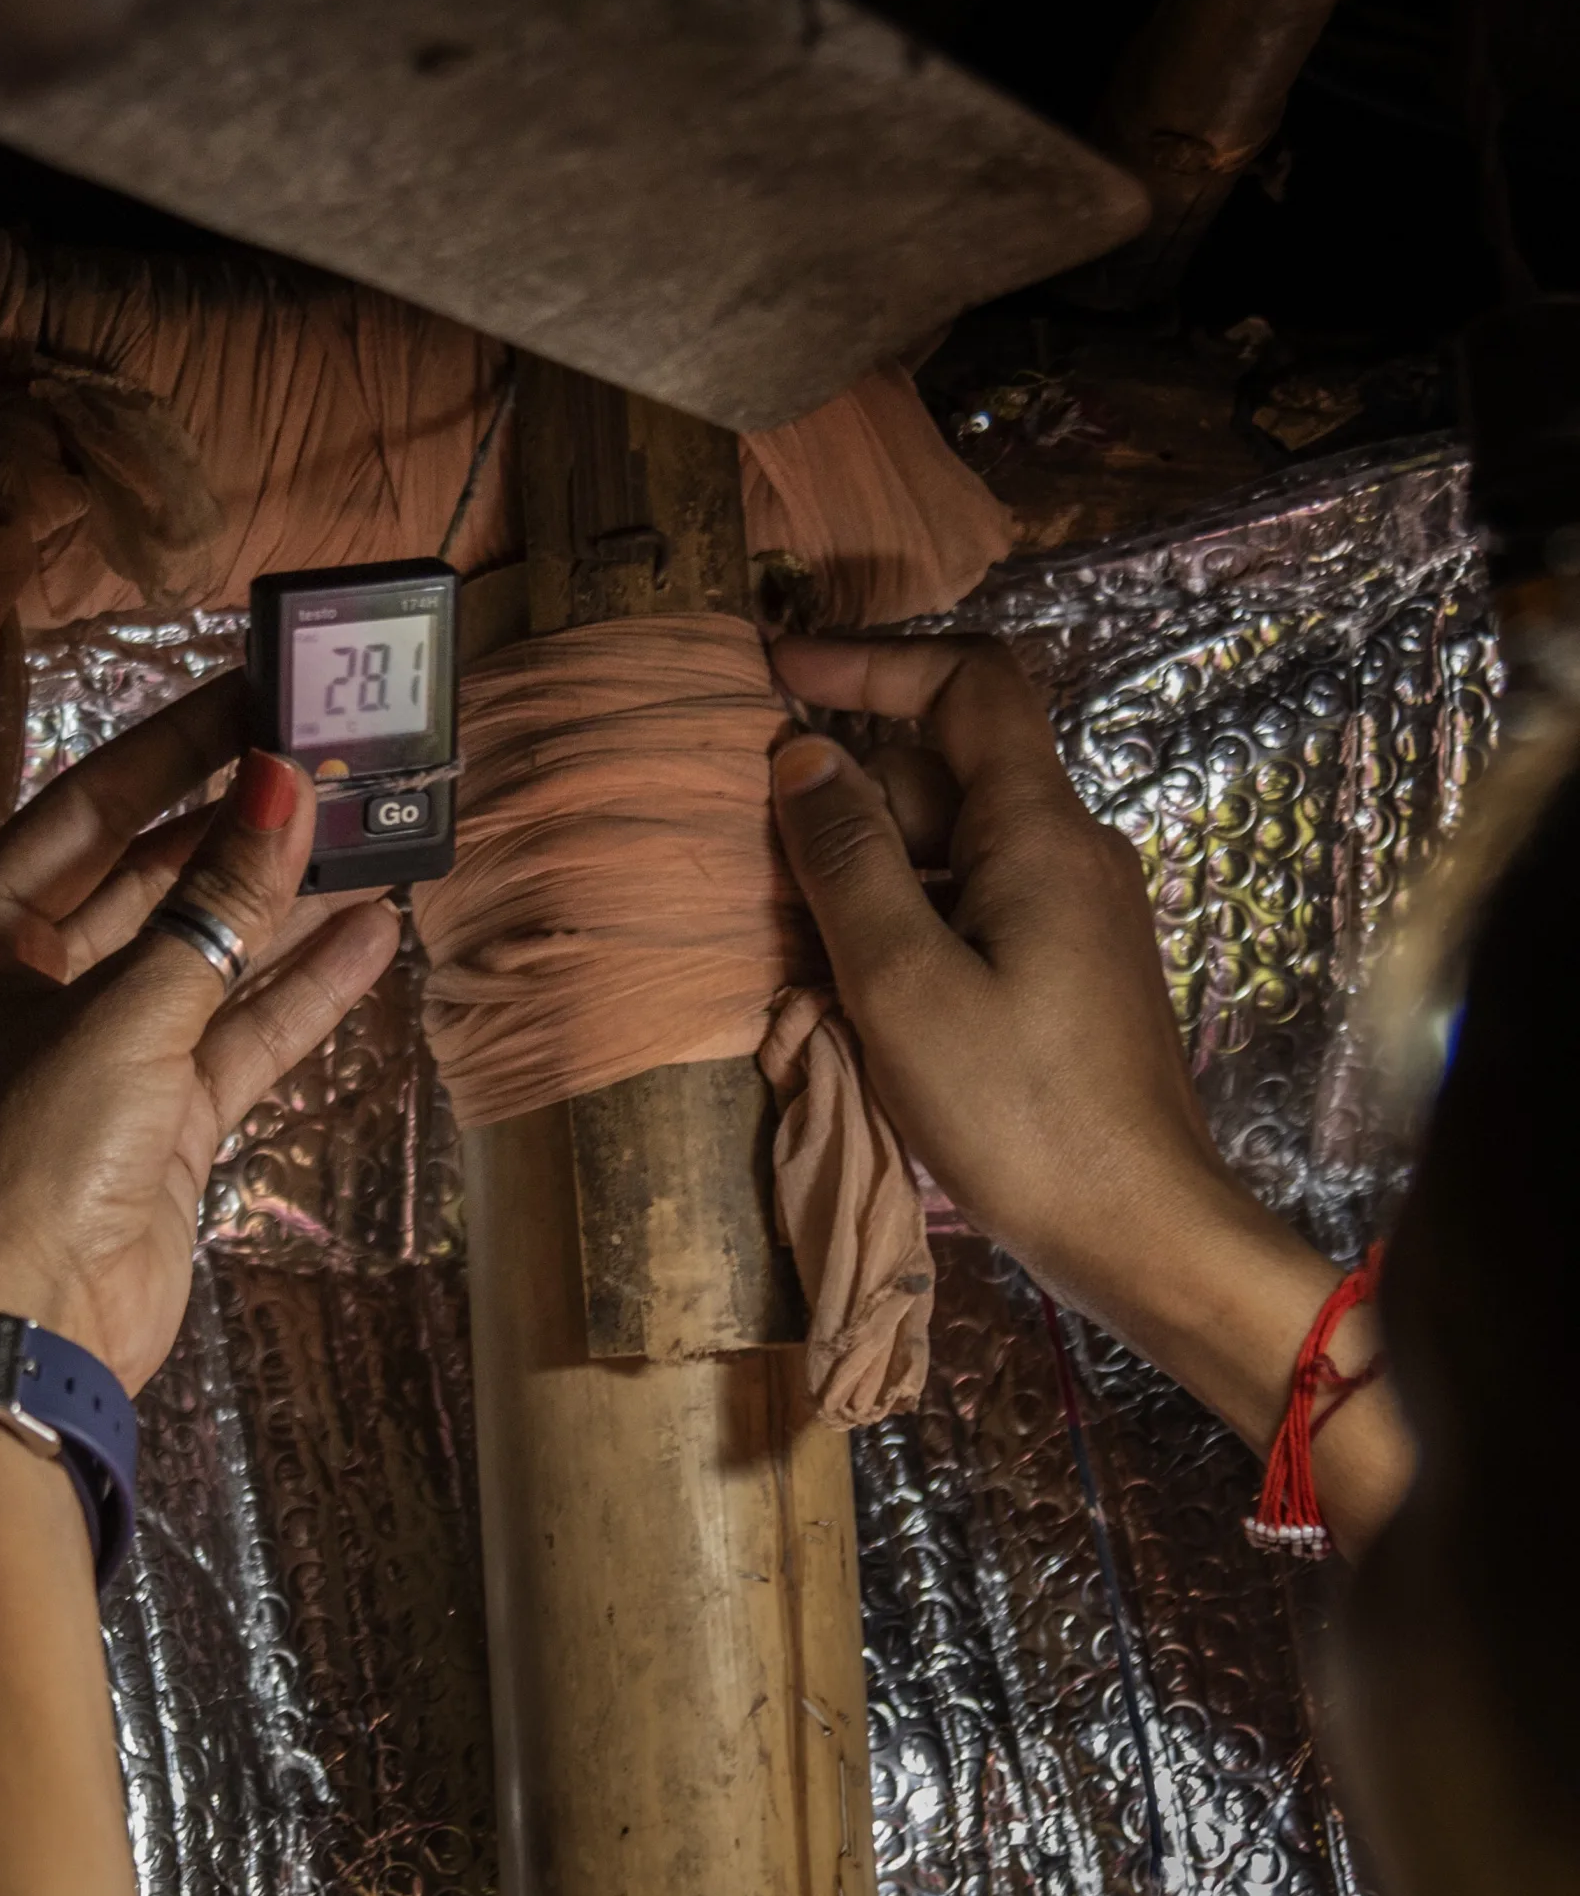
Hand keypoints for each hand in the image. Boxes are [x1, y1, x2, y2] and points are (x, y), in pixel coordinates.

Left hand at [0, 669, 400, 1392]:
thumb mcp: (128, 1010)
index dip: (169, 751)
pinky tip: (372, 936)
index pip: (83, 812)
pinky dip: (300, 990)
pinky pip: (239, 1033)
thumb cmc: (36, 1154)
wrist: (32, 1336)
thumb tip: (283, 782)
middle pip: (150, 879)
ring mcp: (105, 1055)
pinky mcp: (164, 1120)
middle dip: (239, 829)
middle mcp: (33, 987)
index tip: (251, 695)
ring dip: (283, 906)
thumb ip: (214, 902)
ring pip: (206, 956)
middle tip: (329, 764)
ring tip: (371, 838)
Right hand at [766, 634, 1232, 1308]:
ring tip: (788, 937)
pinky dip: (900, 920)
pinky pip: (969, 907)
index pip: (967, 684)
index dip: (870, 663)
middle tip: (755, 853)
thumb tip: (800, 755)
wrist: (1140, 1233)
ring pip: (950, 848)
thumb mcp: (902, 981)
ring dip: (864, 871)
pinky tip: (848, 987)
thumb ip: (847, 860)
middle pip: (944, 773)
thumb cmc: (1020, 1111)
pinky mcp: (1064, 973)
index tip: (777, 673)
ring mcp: (1072, 915)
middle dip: (846, 795)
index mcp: (1039, 831)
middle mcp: (1067, 852)